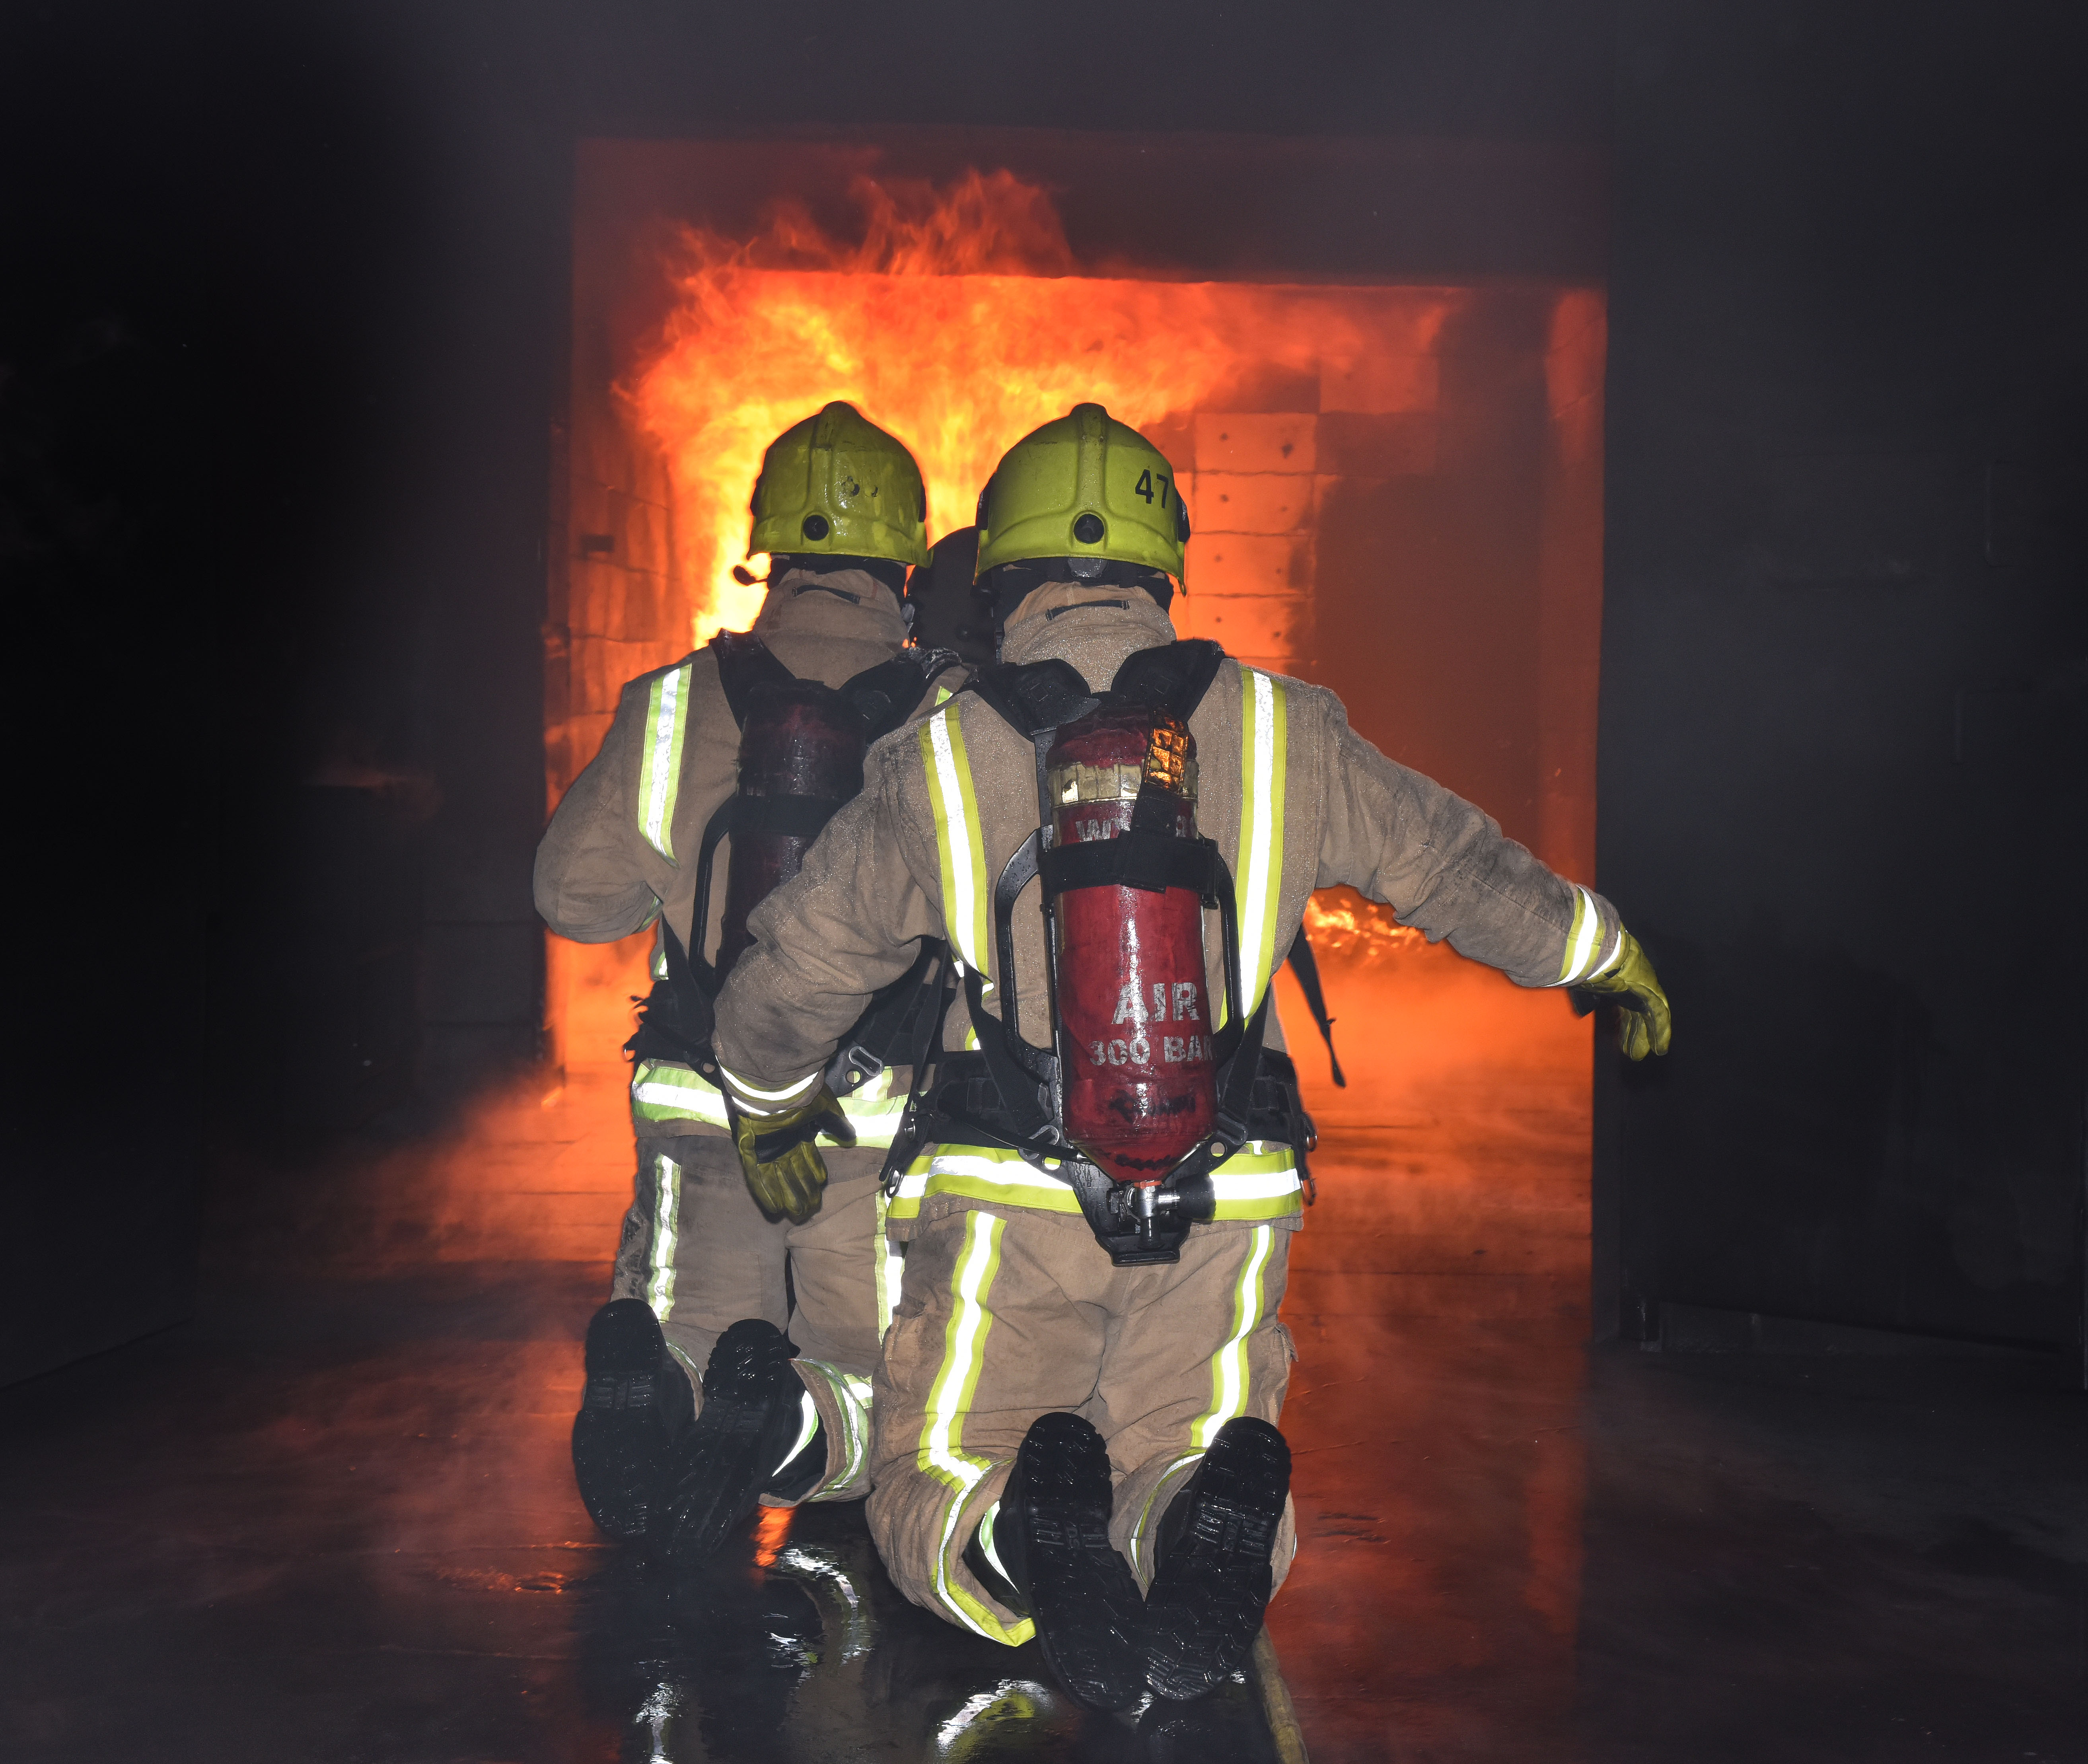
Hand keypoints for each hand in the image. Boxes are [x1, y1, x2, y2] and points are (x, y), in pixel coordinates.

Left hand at [731, 1086, 853, 1222]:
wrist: (774, 1086)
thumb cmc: (800, 1095)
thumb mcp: (825, 1108)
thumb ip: (837, 1124)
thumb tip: (851, 1137)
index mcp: (799, 1133)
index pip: (809, 1161)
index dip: (815, 1176)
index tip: (821, 1190)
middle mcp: (783, 1144)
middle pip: (795, 1174)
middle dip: (803, 1193)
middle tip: (810, 1211)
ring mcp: (766, 1149)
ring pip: (777, 1179)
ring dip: (786, 1197)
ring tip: (795, 1214)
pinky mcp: (749, 1152)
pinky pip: (756, 1176)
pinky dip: (765, 1192)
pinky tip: (773, 1207)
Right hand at [1577, 931, 1671, 1059]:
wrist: (1598, 953)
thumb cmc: (1588, 966)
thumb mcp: (1585, 985)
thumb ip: (1587, 999)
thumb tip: (1583, 1010)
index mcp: (1619, 984)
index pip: (1625, 1010)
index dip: (1624, 1027)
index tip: (1621, 1043)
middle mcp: (1634, 986)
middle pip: (1636, 1015)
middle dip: (1635, 1034)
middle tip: (1633, 1052)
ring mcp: (1645, 988)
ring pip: (1650, 1016)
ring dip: (1649, 1035)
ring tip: (1653, 1053)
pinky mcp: (1652, 991)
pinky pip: (1659, 1015)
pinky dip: (1660, 1031)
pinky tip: (1660, 1048)